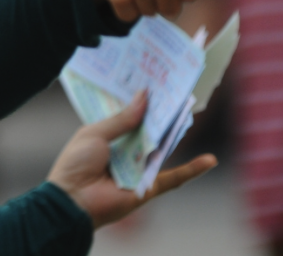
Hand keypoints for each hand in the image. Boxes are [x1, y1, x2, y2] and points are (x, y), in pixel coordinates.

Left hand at [47, 91, 217, 228]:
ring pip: (163, 148)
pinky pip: (173, 178)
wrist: (72, 200)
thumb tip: (144, 97)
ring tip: (192, 110)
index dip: (142, 101)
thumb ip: (122, 118)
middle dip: (162, 112)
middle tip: (177, 90)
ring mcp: (139, 168)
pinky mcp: (148, 186)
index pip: (130, 116)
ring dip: (177, 132)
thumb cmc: (77, 163)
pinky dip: (192, 170)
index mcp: (110, 137)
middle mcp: (127, 151)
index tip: (155, 82)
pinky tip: (210, 160)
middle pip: (149, 130)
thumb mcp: (95, 133)